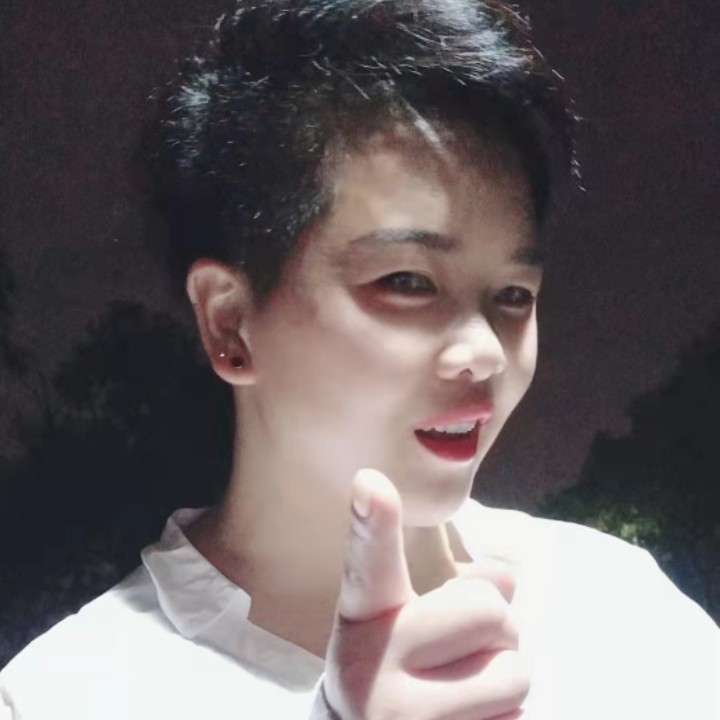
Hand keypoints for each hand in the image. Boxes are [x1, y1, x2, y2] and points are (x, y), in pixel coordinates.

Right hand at [321, 469, 528, 719]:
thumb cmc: (399, 662)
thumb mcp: (412, 618)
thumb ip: (460, 587)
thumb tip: (506, 577)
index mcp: (365, 617)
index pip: (370, 563)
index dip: (371, 522)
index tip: (370, 482)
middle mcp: (372, 666)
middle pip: (489, 612)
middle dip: (499, 626)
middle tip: (470, 644)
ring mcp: (402, 718)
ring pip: (514, 674)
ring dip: (509, 675)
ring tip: (469, 686)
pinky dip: (507, 717)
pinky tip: (469, 718)